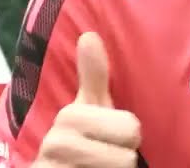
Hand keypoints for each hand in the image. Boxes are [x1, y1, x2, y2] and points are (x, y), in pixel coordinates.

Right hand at [35, 32, 141, 167]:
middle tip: (104, 156)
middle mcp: (57, 144)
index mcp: (69, 117)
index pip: (132, 129)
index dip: (129, 137)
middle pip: (127, 157)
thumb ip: (92, 75)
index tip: (109, 136)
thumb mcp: (87, 108)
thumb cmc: (79, 141)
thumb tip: (89, 35)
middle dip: (121, 159)